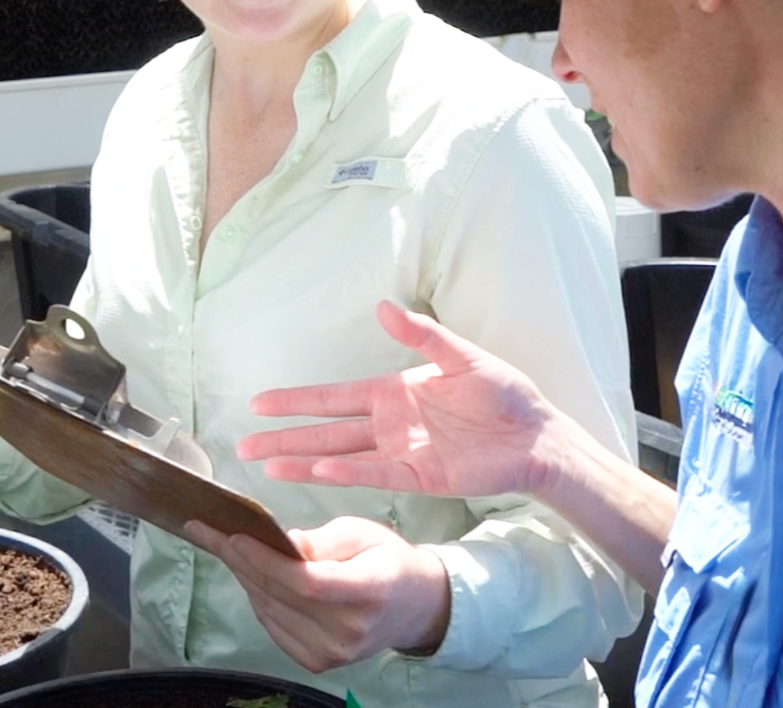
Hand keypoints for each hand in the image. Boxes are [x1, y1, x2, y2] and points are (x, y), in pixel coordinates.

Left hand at [185, 516, 449, 672]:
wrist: (413, 607)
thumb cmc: (387, 559)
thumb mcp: (362, 533)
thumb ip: (320, 541)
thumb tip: (281, 542)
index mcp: (368, 592)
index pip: (307, 582)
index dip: (266, 561)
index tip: (233, 535)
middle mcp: (348, 632)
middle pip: (279, 595)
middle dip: (238, 559)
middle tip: (206, 528)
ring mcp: (331, 654)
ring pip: (268, 610)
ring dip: (241, 575)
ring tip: (220, 543)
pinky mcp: (316, 662)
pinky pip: (272, 625)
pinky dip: (255, 596)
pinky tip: (246, 571)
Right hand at [236, 301, 561, 500]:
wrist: (538, 435)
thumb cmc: (505, 394)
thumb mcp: (462, 356)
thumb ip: (421, 335)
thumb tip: (382, 307)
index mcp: (393, 393)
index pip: (332, 397)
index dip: (296, 400)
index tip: (258, 403)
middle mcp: (388, 424)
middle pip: (325, 430)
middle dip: (284, 437)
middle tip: (245, 445)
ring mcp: (400, 452)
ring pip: (340, 457)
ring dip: (303, 460)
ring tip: (266, 465)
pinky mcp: (420, 476)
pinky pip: (374, 474)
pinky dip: (345, 473)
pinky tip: (316, 471)